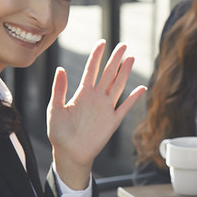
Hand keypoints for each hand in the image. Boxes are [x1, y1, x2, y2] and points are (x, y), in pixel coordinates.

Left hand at [47, 40, 146, 189]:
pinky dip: (133, 98)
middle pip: (108, 74)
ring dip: (125, 73)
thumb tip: (60, 69)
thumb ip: (59, 90)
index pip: (91, 70)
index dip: (96, 56)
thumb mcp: (55, 109)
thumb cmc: (59, 133)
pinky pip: (125, 107)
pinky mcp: (113, 121)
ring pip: (118, 86)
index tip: (102, 43)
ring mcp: (106, 108)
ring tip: (131, 59)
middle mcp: (96, 98)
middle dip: (115, 59)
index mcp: (82, 93)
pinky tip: (140, 88)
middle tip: (123, 45)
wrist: (69, 153)